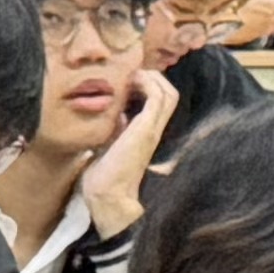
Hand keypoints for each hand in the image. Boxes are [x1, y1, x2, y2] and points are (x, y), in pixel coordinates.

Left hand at [75, 66, 177, 237]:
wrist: (107, 196)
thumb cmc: (103, 177)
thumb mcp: (109, 145)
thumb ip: (117, 130)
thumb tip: (117, 116)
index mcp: (146, 134)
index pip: (160, 102)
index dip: (147, 86)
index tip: (126, 81)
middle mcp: (154, 130)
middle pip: (170, 94)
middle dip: (151, 78)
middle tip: (128, 76)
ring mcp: (152, 129)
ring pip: (168, 92)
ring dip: (150, 78)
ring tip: (130, 77)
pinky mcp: (146, 129)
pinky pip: (157, 97)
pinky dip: (146, 83)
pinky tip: (130, 83)